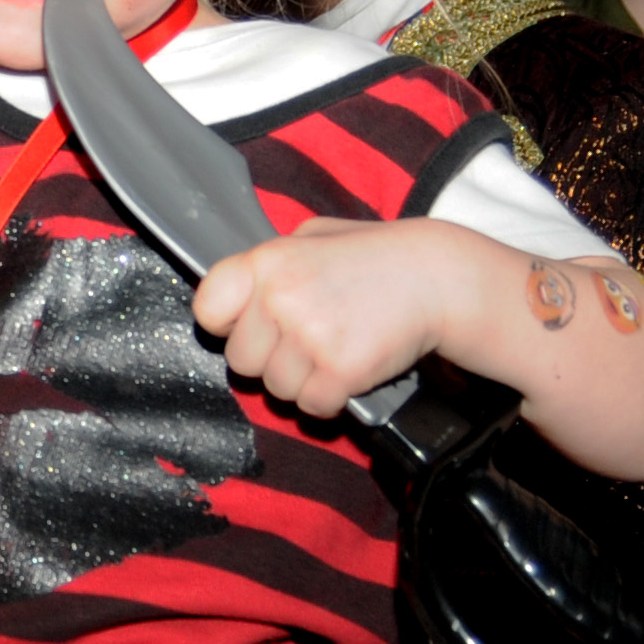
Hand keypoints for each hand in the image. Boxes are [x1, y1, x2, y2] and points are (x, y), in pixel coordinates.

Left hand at [192, 218, 455, 417]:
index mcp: (266, 261)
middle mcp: (279, 298)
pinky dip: (331, 398)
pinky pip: (312, 406)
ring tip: (333, 349)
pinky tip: (349, 370)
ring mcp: (309, 336)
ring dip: (303, 380)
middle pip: (240, 361)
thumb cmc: (376, 256)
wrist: (437, 278)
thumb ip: (272, 263)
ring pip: (276, 389)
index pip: (207, 310)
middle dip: (271, 358)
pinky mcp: (340, 370)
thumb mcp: (314, 236)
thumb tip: (236, 291)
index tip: (250, 324)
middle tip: (307, 339)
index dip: (228, 324)